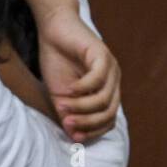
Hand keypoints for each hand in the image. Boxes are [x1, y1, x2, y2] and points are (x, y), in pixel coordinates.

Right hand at [37, 9, 121, 143]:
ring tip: (63, 106)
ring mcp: (111, 68)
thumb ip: (68, 114)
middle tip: (68, 122)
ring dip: (82, 107)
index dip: (93, 131)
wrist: (53, 30)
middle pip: (109, 112)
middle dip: (88, 122)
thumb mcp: (60, 94)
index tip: (73, 136)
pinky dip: (82, 88)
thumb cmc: (57, 61)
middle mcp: (113, 81)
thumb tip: (73, 136)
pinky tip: (69, 89)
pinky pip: (98, 79)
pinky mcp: (102, 54)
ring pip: (104, 98)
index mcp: (107, 91)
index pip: (108, 120)